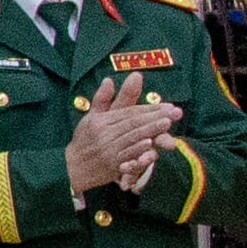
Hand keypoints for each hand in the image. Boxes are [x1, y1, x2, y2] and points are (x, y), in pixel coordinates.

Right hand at [65, 74, 182, 195]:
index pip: (128, 112)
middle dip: (156, 116)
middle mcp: (104, 133)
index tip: (168, 105)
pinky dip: (138, 149)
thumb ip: (102, 99)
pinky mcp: (111, 164)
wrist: (71, 168)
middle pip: (133, 122)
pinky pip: (126, 154)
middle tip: (176, 112)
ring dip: (150, 130)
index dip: (149, 108)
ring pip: (132, 137)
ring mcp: (107, 149)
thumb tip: (109, 80)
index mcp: (100, 121)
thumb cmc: (84, 141)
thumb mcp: (90, 118)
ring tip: (167, 123)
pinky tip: (149, 143)